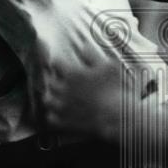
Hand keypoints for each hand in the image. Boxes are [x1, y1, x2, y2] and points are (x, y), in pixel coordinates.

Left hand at [40, 66, 157, 145]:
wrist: (120, 117)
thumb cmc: (117, 90)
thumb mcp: (109, 66)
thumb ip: (92, 55)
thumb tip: (82, 45)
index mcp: (72, 74)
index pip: (55, 63)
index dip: (59, 63)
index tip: (63, 65)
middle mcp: (63, 89)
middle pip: (49, 81)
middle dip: (54, 79)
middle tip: (61, 80)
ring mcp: (63, 107)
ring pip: (47, 100)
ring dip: (52, 96)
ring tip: (58, 96)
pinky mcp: (66, 122)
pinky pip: (51, 118)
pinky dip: (54, 115)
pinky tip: (60, 113)